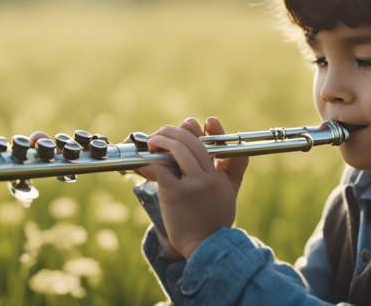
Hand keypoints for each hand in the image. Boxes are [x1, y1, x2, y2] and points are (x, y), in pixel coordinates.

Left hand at [136, 117, 249, 258]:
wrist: (205, 248)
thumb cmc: (212, 222)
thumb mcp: (227, 195)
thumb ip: (225, 172)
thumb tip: (210, 150)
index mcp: (221, 177)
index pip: (215, 143)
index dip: (208, 129)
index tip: (196, 123)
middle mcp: (209, 177)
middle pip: (193, 141)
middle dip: (175, 132)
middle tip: (162, 132)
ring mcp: (193, 185)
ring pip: (178, 149)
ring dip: (161, 139)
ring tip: (153, 141)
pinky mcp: (176, 193)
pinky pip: (160, 169)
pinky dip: (149, 162)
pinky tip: (143, 163)